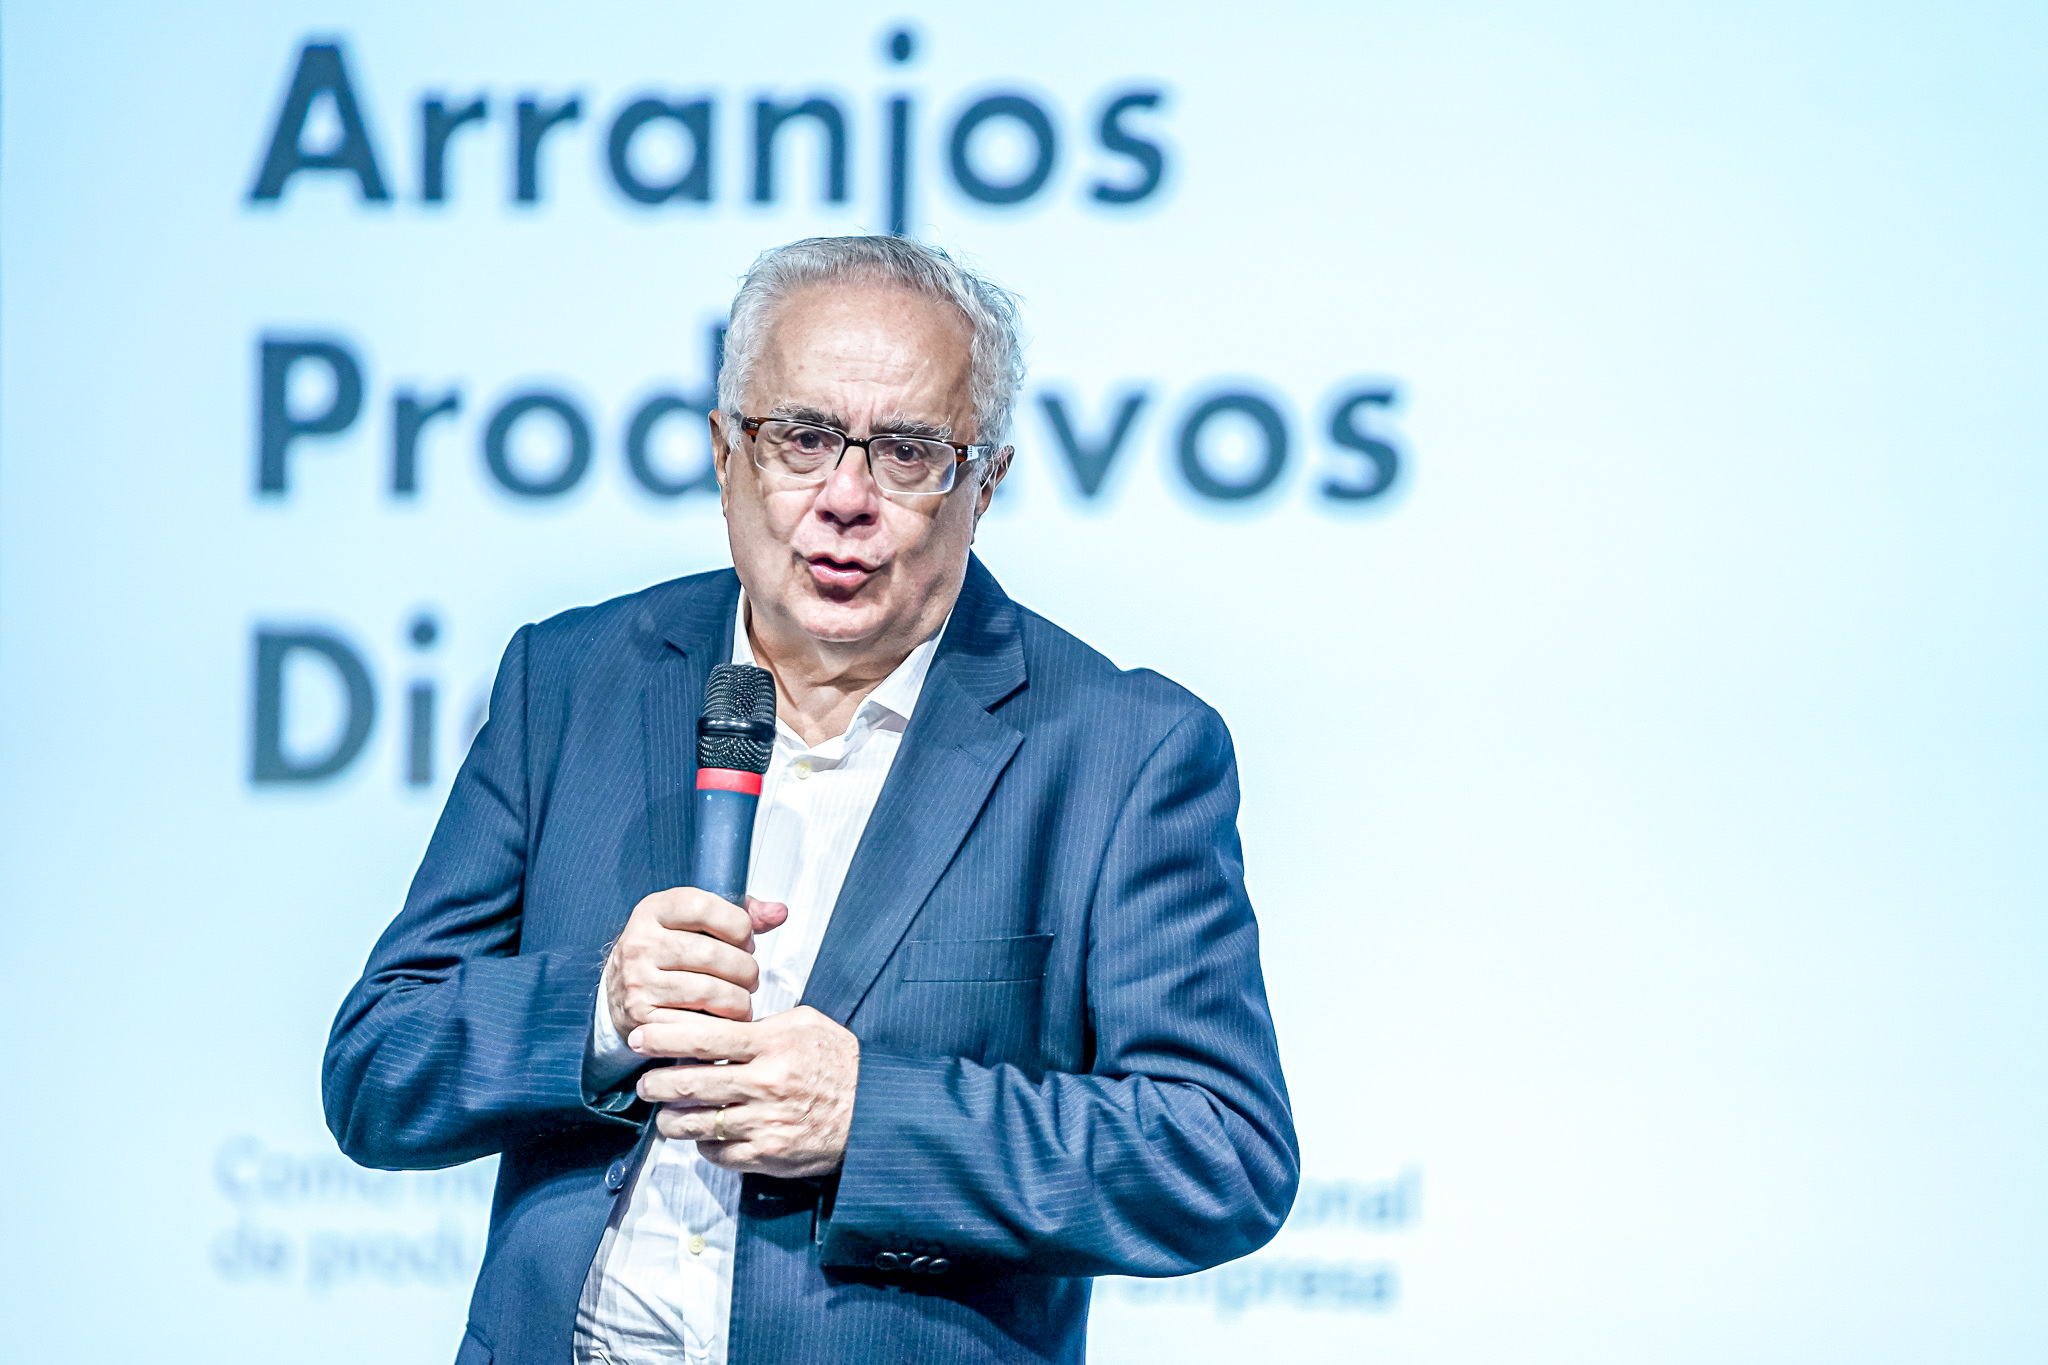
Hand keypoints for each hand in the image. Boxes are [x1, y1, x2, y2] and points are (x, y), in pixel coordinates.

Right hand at [605, 888, 788, 1038]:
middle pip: (713, 955)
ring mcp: (638, 982)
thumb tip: (779, 912)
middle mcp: (640, 944)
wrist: (619, 991)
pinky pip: (696, 1024)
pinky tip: (723, 1019)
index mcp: (653, 910)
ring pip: (710, 992)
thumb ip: (739, 914)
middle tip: (749, 977)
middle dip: (745, 969)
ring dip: (739, 1001)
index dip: (738, 925)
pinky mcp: (642, 1018)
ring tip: (741, 999)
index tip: (745, 940)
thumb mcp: (694, 923)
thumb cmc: (668, 954)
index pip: (704, 908)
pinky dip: (720, 1025)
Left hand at [631, 1006, 860, 1177]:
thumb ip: (764, 1023)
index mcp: (772, 1045)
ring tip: (665, 1113)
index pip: (704, 1037)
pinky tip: (703, 1135)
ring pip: (695, 1123)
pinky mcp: (766, 1155)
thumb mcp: (807, 1026)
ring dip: (670, 1119)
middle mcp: (764, 1084)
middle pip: (689, 1083)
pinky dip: (703, 1144)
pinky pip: (717, 1153)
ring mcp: (764, 1123)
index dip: (664, 1037)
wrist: (875, 1110)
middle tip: (644, 1083)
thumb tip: (722, 1021)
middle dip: (655, 1083)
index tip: (640, 1037)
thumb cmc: (840, 1064)